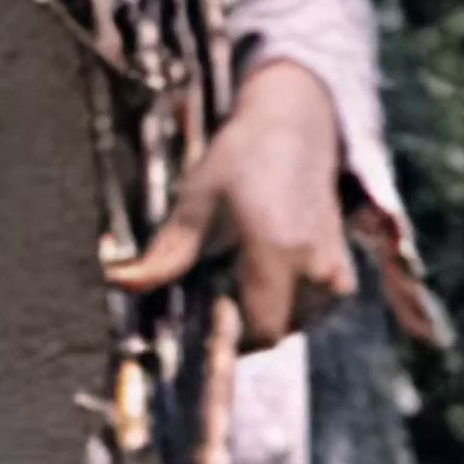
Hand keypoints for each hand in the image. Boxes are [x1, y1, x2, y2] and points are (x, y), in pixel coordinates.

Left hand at [104, 60, 355, 350]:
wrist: (295, 125)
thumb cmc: (240, 157)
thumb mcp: (195, 200)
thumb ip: (165, 253)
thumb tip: (118, 282)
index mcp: (276, 251)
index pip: (262, 331)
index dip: (233, 338)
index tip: (207, 319)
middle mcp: (314, 266)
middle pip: (277, 331)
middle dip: (245, 322)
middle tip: (219, 285)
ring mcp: (336, 268)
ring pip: (297, 321)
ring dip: (268, 310)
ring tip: (244, 267)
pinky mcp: (345, 265)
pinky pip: (317, 306)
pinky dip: (292, 300)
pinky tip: (270, 265)